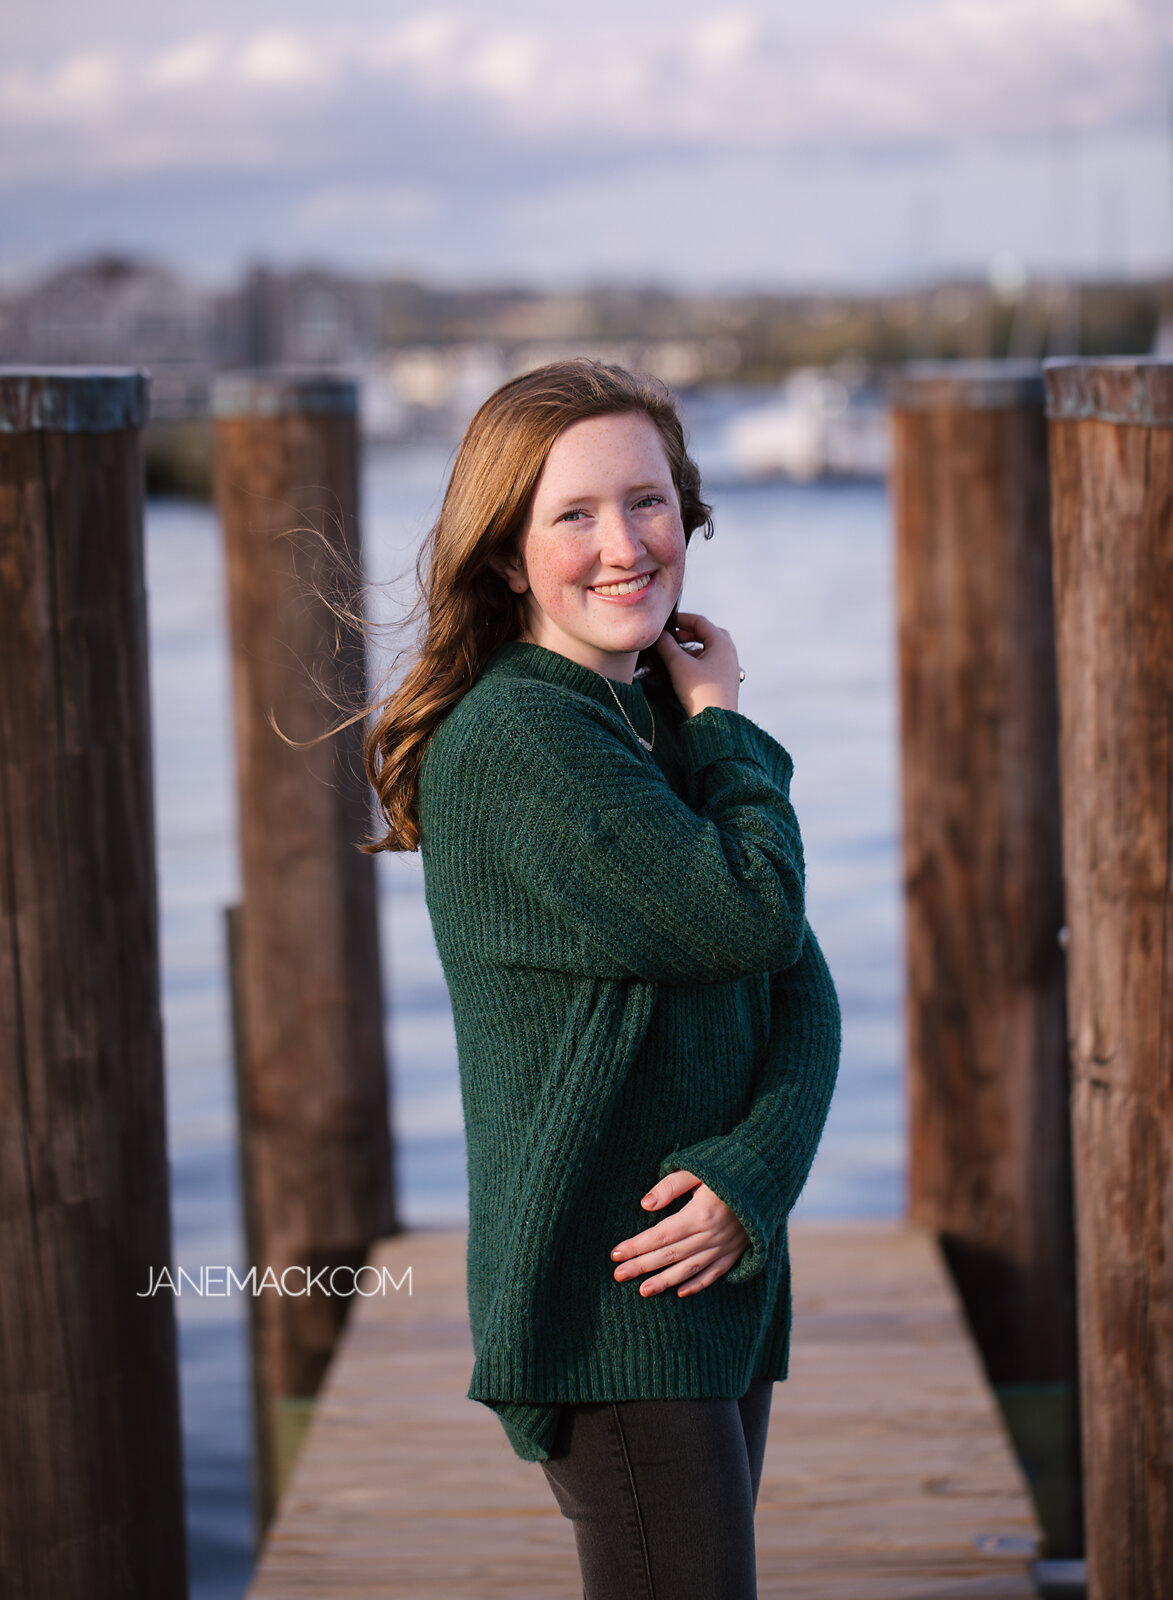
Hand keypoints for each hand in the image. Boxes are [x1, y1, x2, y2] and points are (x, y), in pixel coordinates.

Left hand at [609, 1169, 750, 1297]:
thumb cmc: (727, 1168)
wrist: (768, 1177)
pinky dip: (696, 1285)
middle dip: (642, 1266)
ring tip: (642, 1291)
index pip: (659, 1236)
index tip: (615, 1253)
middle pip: (669, 1256)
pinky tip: (680, 1292)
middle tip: (618, 1275)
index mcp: (700, 1215)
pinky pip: (714, 1274)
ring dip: (664, 1282)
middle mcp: (711, 1236)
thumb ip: (671, 1185)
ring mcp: (725, 1247)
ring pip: (689, 1270)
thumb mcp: (697, 1168)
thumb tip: (646, 1204)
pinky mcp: (736, 1252)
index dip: (636, 1246)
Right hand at [653, 612, 740, 716]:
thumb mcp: (678, 665)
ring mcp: (729, 668)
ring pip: (709, 649)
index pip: (700, 621)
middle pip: (708, 633)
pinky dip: (696, 661)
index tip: (665, 624)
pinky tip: (683, 670)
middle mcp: (729, 653)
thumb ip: (666, 645)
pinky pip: (710, 663)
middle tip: (672, 637)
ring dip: (691, 648)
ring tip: (675, 654)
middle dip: (688, 633)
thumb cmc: (700, 692)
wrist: (716, 723)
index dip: (681, 619)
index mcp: (722, 643)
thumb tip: (659, 635)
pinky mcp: (725, 681)